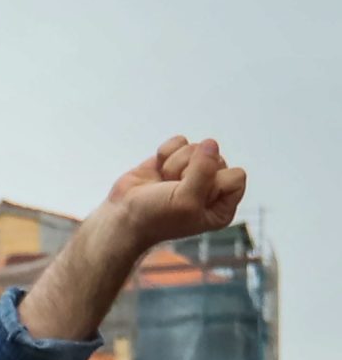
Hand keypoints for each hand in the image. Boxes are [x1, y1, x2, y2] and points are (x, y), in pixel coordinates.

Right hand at [105, 135, 246, 252]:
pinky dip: (165, 154)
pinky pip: (180, 142)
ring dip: (175, 165)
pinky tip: (157, 172)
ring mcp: (193, 173)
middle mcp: (211, 189)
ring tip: (163, 184)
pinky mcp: (175, 160)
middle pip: (217, 158)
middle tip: (173, 190)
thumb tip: (210, 143)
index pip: (236, 177)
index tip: (193, 196)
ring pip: (197, 147)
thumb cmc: (155, 218)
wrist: (123, 218)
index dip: (213, 182)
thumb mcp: (186, 200)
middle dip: (191, 171)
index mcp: (221, 207)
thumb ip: (205, 170)